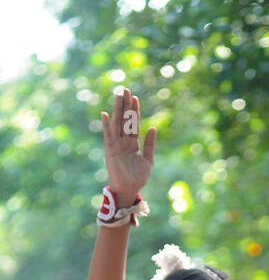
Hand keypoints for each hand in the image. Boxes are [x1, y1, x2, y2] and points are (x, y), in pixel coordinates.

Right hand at [101, 87, 155, 204]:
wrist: (130, 189)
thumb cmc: (138, 178)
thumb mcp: (148, 160)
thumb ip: (150, 144)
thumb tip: (153, 127)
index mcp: (133, 143)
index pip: (134, 123)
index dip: (134, 110)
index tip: (135, 97)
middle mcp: (124, 141)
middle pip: (124, 119)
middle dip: (125, 105)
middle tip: (125, 89)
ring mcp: (116, 145)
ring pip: (117, 123)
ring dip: (117, 109)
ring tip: (118, 96)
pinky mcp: (110, 150)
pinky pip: (108, 136)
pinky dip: (106, 125)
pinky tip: (105, 114)